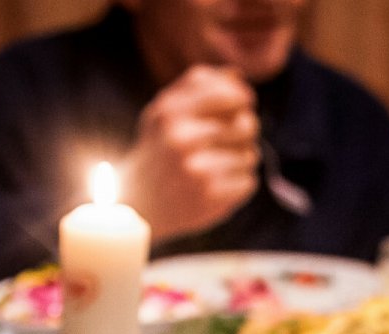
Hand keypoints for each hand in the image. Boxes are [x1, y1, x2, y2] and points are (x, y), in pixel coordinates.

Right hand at [122, 66, 260, 242]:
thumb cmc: (160, 149)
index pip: (231, 94)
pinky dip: (238, 184)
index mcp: (170, 111)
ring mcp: (196, 170)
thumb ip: (198, 86)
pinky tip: (216, 186)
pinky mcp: (209, 196)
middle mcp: (181, 138)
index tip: (241, 106)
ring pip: (250, 154)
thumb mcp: (166, 110)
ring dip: (240, 160)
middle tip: (226, 141)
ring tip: (216, 165)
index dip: (242, 99)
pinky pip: (248, 181)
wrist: (137, 203)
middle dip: (244, 132)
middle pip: (247, 124)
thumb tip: (238, 75)